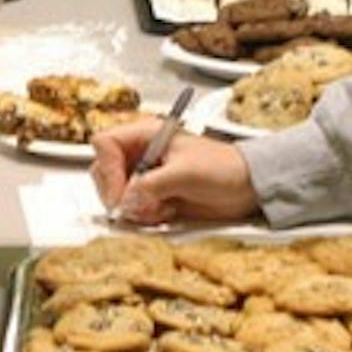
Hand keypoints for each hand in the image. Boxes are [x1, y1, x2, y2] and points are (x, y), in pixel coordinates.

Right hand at [90, 120, 261, 225]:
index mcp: (146, 135)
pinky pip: (132, 209)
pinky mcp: (153, 197)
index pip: (105, 144)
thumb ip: (152, 184)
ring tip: (159, 208)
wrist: (247, 187)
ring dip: (133, 207)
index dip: (107, 168)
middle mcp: (141, 154)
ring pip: (116, 194)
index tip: (120, 192)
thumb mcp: (186, 173)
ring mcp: (145, 176)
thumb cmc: (224, 168)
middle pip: (104, 171)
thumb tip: (126, 199)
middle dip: (117, 193)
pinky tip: (165, 213)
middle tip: (136, 206)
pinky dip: (144, 216)